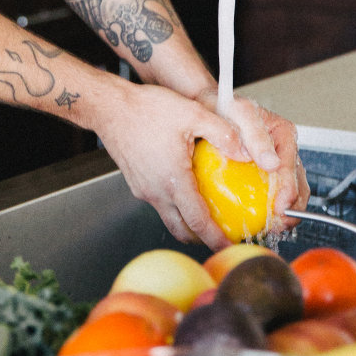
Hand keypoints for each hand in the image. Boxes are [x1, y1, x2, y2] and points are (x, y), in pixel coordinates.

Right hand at [95, 80, 263, 249]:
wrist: (108, 107)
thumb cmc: (145, 109)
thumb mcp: (192, 113)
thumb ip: (222, 133)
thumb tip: (246, 152)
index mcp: (172, 180)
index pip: (198, 222)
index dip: (216, 239)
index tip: (230, 248)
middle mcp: (155, 191)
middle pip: (181, 229)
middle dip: (202, 239)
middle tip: (221, 238)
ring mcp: (143, 189)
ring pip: (169, 216)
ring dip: (187, 222)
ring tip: (207, 214)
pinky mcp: (136, 182)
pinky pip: (159, 201)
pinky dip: (174, 204)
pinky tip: (185, 187)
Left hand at [195, 88, 308, 230]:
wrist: (209, 108)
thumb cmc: (222, 108)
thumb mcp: (238, 113)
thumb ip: (255, 134)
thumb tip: (271, 163)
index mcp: (282, 132)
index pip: (291, 165)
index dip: (289, 188)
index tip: (281, 205)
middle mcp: (282, 148)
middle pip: (297, 182)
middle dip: (293, 206)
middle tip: (280, 222)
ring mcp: (276, 161)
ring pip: (291, 191)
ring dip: (286, 211)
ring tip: (276, 226)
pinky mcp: (265, 172)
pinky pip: (274, 193)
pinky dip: (271, 208)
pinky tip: (262, 220)